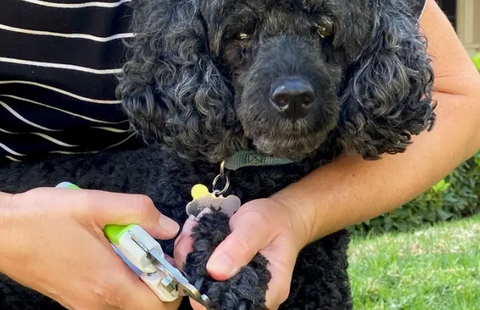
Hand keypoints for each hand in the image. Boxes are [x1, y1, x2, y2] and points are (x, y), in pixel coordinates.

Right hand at [0, 187, 181, 309]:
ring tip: (126, 246)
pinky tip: (106, 252)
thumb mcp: (95, 204)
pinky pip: (108, 297)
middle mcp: (97, 301)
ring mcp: (83, 304)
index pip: (160, 303)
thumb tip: (168, 227)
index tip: (169, 258)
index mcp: (109, 281)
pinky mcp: (72, 300)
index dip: (174, 283)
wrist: (1, 233)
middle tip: (148, 247)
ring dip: (136, 278)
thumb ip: (138, 212)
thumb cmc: (44, 218)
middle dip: (156, 279)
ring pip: (126, 301)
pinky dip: (117, 278)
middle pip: (145, 304)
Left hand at [174, 197, 309, 309]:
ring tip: (190, 234)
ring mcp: (237, 285)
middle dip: (195, 272)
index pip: (237, 307)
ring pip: (205, 284)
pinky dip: (193, 253)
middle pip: (216, 298)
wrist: (278, 214)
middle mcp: (252, 293)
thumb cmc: (274, 220)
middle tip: (187, 243)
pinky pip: (203, 271)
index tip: (194, 273)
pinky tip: (193, 234)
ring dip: (191, 260)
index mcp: (269, 289)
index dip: (210, 299)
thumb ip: (240, 246)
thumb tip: (215, 271)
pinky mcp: (225, 274)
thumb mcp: (257, 226)